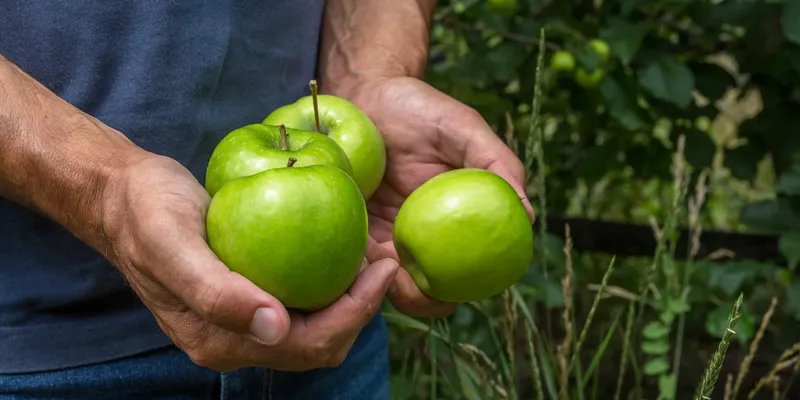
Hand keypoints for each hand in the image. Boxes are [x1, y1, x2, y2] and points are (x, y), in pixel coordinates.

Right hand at [101, 154, 398, 371]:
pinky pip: (302, 302)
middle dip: (361, 309)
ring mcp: (242, 322)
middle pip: (319, 344)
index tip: (382, 268)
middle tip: (385, 260)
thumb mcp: (172, 244)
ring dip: (350, 299)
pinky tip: (345, 250)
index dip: (354, 313)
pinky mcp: (248, 297)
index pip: (307, 345)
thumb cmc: (145, 212)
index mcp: (218, 339)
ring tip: (372, 255)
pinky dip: (330, 283)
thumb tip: (273, 327)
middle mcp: (234, 340)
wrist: (123, 196)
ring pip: (316, 326)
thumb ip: (215, 292)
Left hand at [338, 77, 534, 317]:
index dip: (454, 294)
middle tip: (404, 286)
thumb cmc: (419, 108)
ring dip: (378, 286)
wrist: (366, 92)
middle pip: (419, 288)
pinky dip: (352, 262)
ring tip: (376, 269)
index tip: (446, 291)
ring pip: (381, 280)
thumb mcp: (462, 128)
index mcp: (452, 224)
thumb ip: (496, 162)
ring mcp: (382, 233)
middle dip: (415, 301)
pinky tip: (352, 253)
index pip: (460, 274)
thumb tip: (527, 215)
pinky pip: (352, 255)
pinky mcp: (350, 225)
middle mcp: (419, 236)